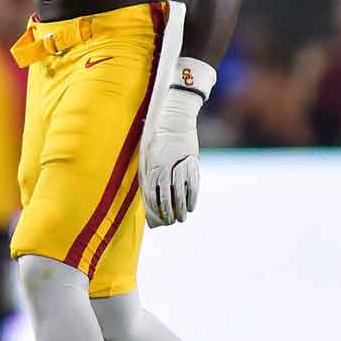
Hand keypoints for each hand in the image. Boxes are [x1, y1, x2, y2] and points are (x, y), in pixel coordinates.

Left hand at [143, 86, 201, 226]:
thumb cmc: (157, 138)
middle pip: (167, 194)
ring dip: (181, 208)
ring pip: (181, 192)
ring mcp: (180, 165)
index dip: (155, 206)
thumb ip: (148, 171)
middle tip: (169, 222)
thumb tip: (150, 192)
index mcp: (153, 164)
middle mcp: (166, 166)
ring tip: (181, 219)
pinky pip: (193, 184)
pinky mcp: (192, 163)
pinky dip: (192, 197)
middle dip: (168, 211)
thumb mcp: (147, 152)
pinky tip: (191, 207)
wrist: (174, 119)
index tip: (156, 216)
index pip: (153, 191)